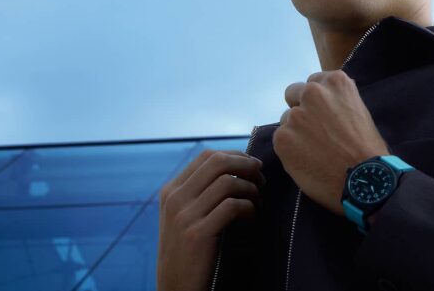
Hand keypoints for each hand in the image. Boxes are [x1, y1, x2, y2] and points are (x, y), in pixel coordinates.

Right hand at [156, 149, 265, 290]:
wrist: (176, 289)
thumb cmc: (188, 252)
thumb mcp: (184, 217)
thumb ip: (199, 192)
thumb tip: (236, 166)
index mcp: (171, 191)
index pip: (207, 155)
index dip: (236, 156)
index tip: (254, 166)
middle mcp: (174, 199)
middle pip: (218, 162)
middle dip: (247, 165)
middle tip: (262, 178)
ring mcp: (183, 216)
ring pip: (227, 182)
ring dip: (251, 189)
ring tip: (259, 201)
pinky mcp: (196, 234)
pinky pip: (232, 206)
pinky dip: (249, 207)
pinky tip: (252, 216)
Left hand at [274, 69, 389, 215]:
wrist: (364, 179)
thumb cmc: (368, 149)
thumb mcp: (360, 111)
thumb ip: (339, 101)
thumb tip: (327, 100)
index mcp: (336, 82)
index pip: (315, 82)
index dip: (319, 101)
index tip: (325, 115)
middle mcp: (313, 92)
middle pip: (293, 93)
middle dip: (301, 108)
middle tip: (315, 131)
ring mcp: (295, 115)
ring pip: (287, 120)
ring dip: (296, 131)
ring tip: (315, 151)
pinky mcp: (282, 138)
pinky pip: (281, 140)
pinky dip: (291, 150)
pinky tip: (308, 161)